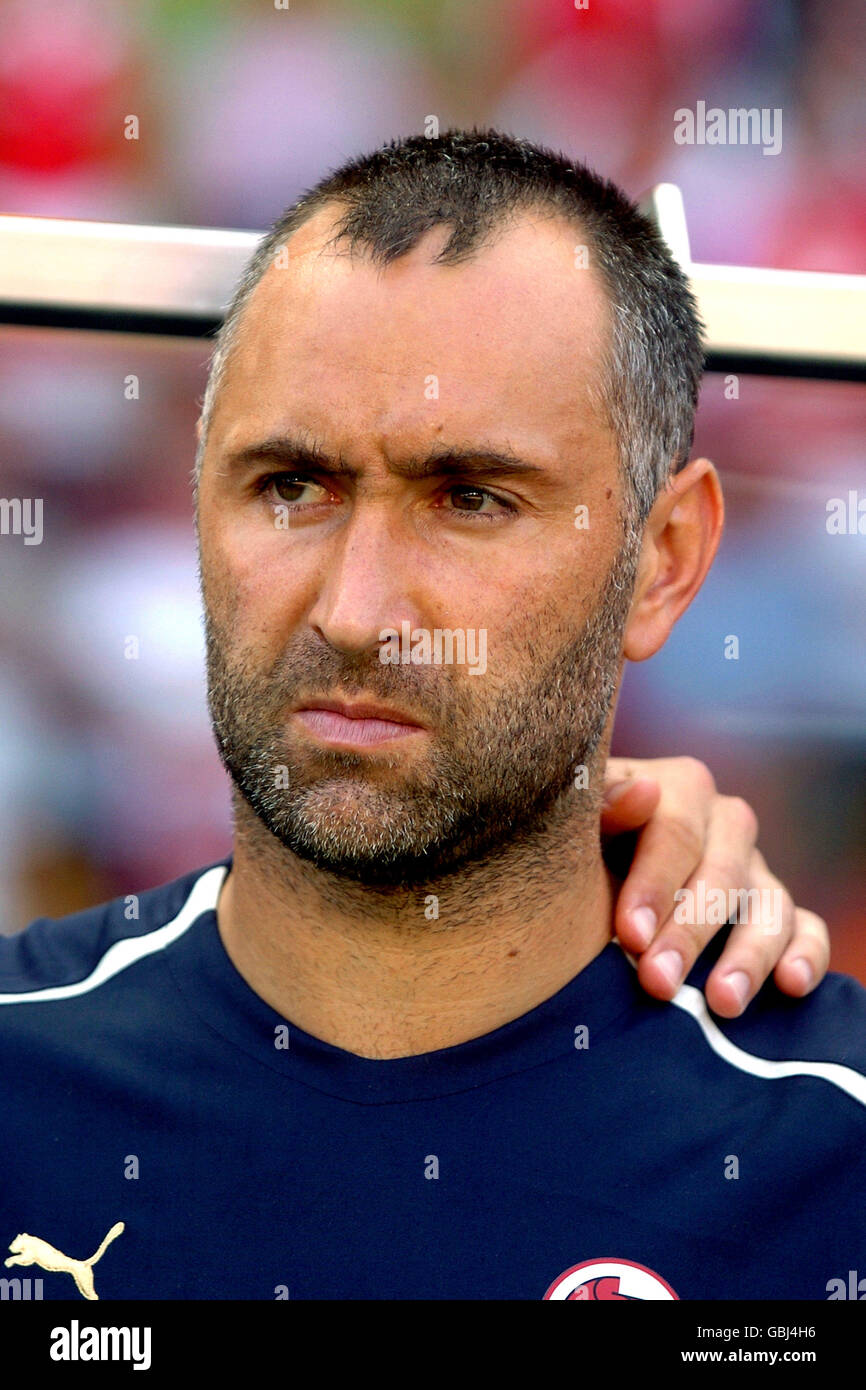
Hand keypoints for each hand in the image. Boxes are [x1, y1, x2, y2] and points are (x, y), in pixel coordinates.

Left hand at [601, 756, 829, 1017]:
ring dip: (750, 955)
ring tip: (723, 1002)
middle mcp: (725, 822)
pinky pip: (807, 927)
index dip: (654, 885)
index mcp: (678, 788)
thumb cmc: (575, 843)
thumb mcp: (577, 823)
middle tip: (657, 982)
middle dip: (689, 933)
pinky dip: (806, 954)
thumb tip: (643, 793)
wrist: (586, 867)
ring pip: (770, 904)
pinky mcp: (774, 908)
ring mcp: (754, 866)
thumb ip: (602, 807)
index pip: (676, 832)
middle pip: (722, 874)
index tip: (629, 936)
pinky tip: (792, 985)